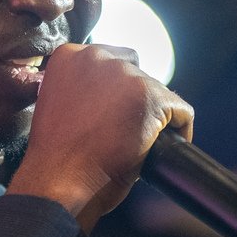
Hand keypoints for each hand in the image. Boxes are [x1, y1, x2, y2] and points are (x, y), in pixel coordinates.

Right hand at [6, 43, 193, 231]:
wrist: (58, 181)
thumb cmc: (55, 155)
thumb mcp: (57, 104)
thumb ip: (79, 88)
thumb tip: (111, 94)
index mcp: (69, 56)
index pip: (109, 62)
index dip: (114, 90)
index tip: (112, 114)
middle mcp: (96, 57)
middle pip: (135, 72)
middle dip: (133, 100)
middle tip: (123, 132)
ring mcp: (125, 75)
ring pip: (157, 91)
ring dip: (152, 115)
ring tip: (136, 143)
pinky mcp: (151, 97)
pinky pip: (181, 110)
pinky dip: (178, 130)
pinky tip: (158, 149)